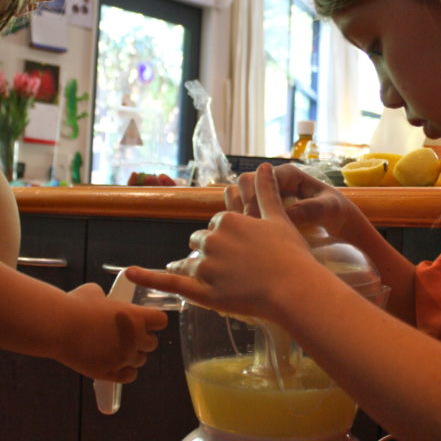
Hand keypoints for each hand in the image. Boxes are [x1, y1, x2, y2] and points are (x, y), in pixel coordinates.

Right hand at [56, 283, 166, 382]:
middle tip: (130, 337)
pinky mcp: (108, 372)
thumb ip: (107, 299)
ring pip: (140, 360)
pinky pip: (128, 376)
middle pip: (152, 343)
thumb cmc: (76, 305)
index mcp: (137, 316)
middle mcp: (134, 338)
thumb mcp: (96, 293)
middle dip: (143, 340)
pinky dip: (125, 371)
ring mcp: (122, 357)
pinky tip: (116, 365)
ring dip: (133, 356)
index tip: (145, 321)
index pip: (161, 321)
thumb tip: (102, 299)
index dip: (153, 321)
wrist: (58, 325)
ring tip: (120, 350)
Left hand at [127, 163, 330, 321]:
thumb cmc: (290, 254)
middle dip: (212, 250)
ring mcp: (205, 267)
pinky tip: (131, 272)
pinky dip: (148, 277)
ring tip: (214, 278)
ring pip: (189, 262)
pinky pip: (170, 282)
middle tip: (236, 265)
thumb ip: (265, 191)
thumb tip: (263, 165)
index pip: (217, 224)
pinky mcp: (201, 291)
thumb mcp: (278, 218)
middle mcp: (212, 240)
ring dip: (194, 266)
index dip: (228, 235)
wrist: (294, 288)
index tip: (243, 247)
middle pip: (201, 242)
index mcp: (228, 220)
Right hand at [225, 163, 357, 237]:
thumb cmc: (335, 212)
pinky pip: (240, 206)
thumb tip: (283, 214)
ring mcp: (265, 192)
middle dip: (244, 202)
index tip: (259, 220)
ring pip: (238, 192)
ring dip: (238, 210)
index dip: (257, 197)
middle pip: (246, 181)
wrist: (337, 223)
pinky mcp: (261, 205)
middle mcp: (274, 179)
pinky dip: (239, 217)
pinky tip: (247, 234)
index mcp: (289, 174)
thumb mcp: (327, 210)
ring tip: (248, 231)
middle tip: (250, 226)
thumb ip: (308, 210)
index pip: (263, 178)